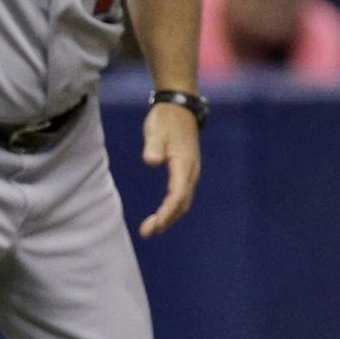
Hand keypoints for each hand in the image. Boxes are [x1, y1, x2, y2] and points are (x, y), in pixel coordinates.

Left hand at [139, 101, 200, 237]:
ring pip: (183, 201)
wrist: (179, 106)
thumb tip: (151, 161)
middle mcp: (191, 172)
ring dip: (170, 217)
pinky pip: (181, 195)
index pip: (177, 196)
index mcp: (184, 164)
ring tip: (151, 229)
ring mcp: (191, 172)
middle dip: (167, 220)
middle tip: (148, 232)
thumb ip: (153, 146)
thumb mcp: (155, 129)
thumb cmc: (165, 119)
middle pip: (182, 204)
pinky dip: (172, 208)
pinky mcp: (186, 171)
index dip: (166, 213)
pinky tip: (161, 215)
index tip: (152, 225)